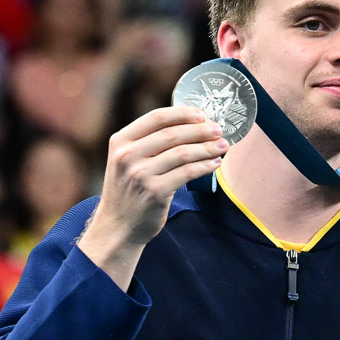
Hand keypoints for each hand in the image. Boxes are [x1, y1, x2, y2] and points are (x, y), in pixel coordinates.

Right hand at [78, 107, 227, 279]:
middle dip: (200, 130)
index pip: (156, 117)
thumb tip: (189, 125)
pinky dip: (205, 166)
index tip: (202, 114)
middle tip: (218, 130)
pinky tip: (215, 164)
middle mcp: (128, 155)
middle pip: (172, 134)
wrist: (117, 225)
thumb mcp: (126, 161)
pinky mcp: (155, 191)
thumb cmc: (129, 190)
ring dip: (207, 148)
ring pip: (183, 153)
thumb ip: (147, 143)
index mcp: (120, 141)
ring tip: (222, 146)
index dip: (182, 113)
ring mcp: (140, 174)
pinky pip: (187, 173)